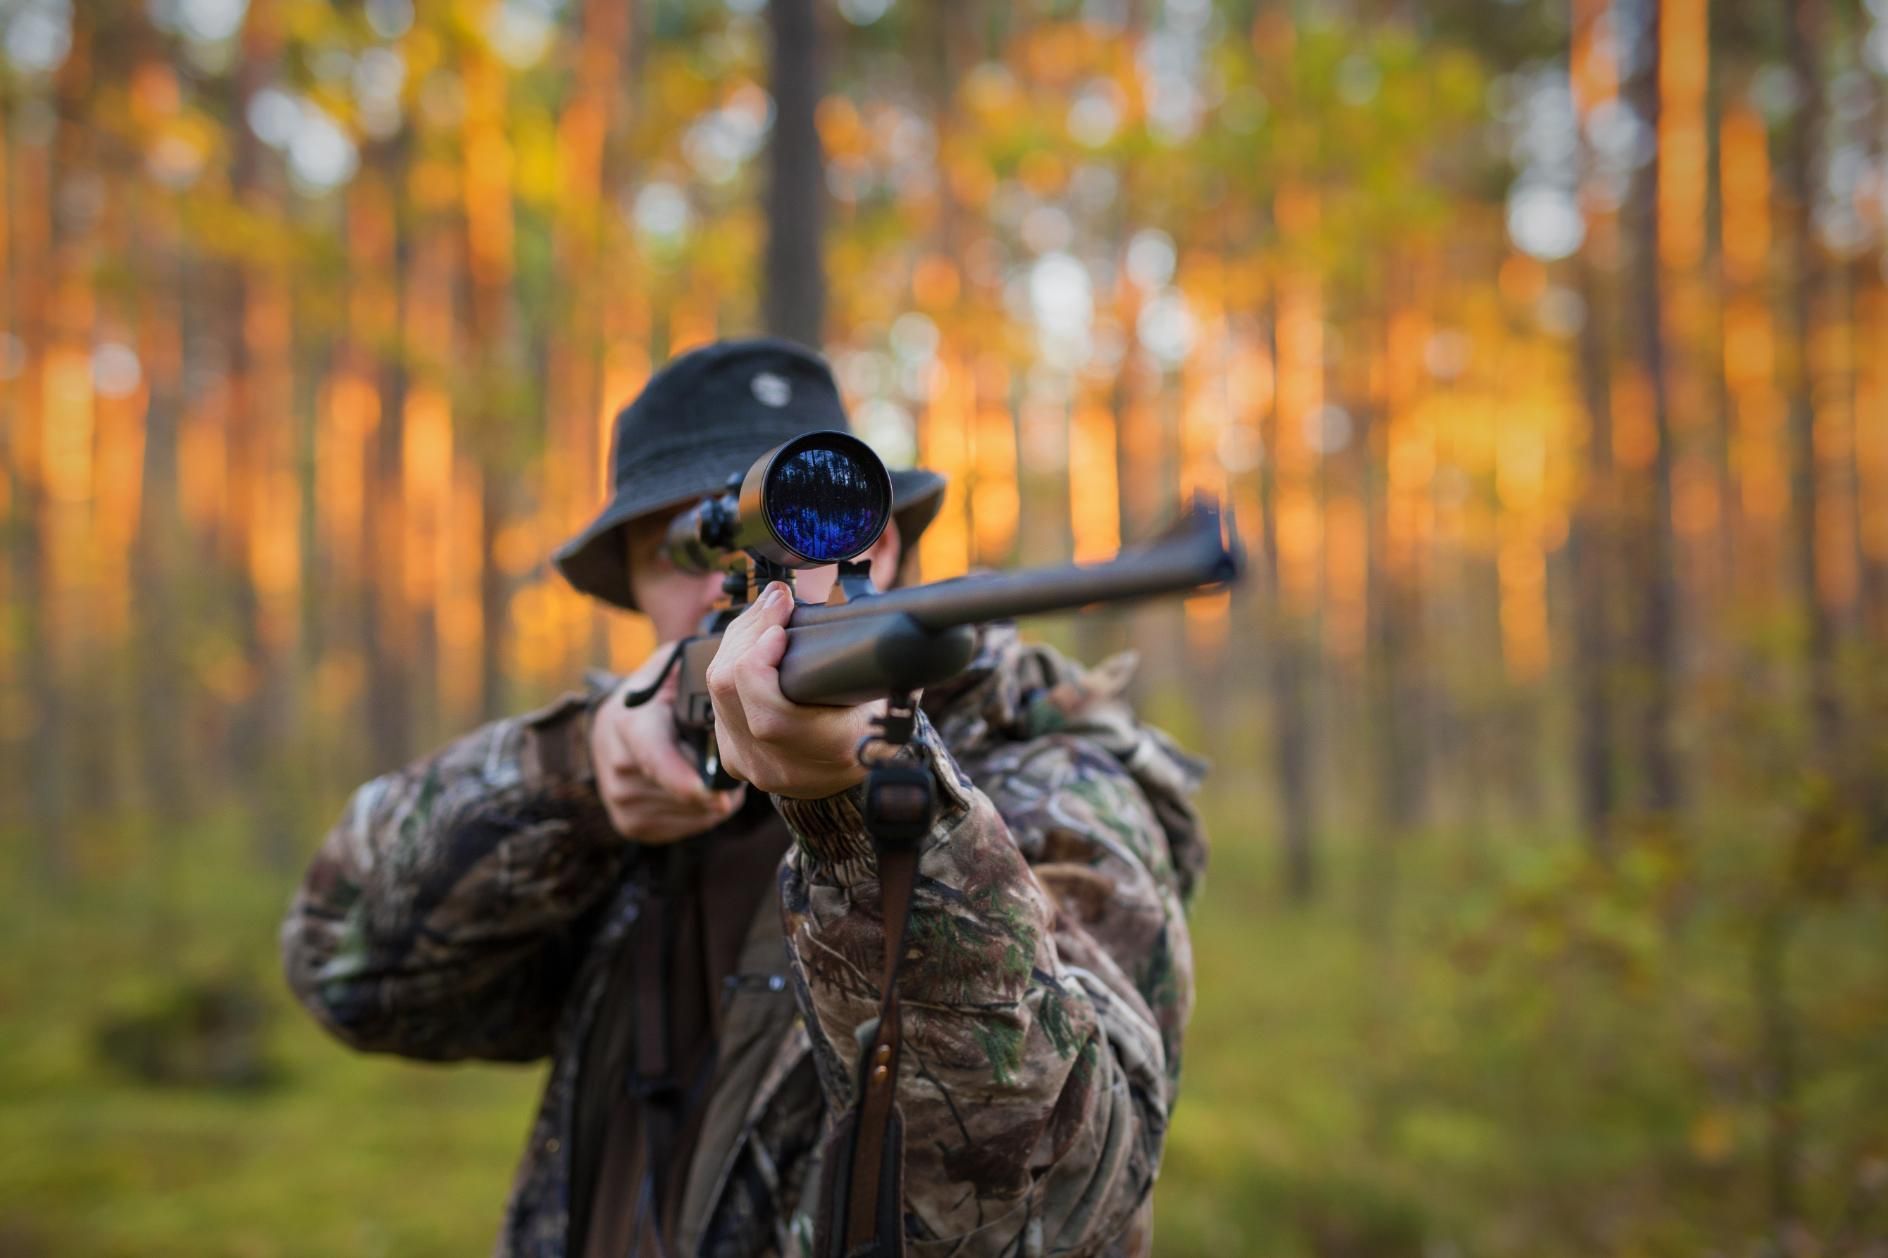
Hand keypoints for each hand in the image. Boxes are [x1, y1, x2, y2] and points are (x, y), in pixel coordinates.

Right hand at [589, 644, 745, 842]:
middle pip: (679, 793)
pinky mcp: (627, 823)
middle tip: (736, 766)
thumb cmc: (662, 692)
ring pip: (685, 813)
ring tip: (716, 774)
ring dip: (712, 802)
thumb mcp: (674, 668)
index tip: (719, 797)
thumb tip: (734, 681)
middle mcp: (616, 764)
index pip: (656, 759)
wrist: (621, 720)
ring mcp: (618, 798)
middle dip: (715, 786)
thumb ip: (700, 671)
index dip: (685, 781)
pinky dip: (701, 816)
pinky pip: (680, 828)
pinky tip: (701, 793)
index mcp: (627, 723)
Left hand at [706, 582, 882, 799]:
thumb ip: (859, 659)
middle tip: (775, 600)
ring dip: (738, 642)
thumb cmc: (879, 722)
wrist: (862, 767)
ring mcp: (751, 764)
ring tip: (766, 611)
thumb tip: (832, 611)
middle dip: (749, 633)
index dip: (762, 664)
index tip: (781, 628)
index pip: (769, 716)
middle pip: (731, 691)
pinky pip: (717, 701)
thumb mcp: (886, 692)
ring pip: (718, 690)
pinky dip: (731, 662)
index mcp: (830, 753)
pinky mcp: (733, 755)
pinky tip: (751, 639)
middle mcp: (783, 766)